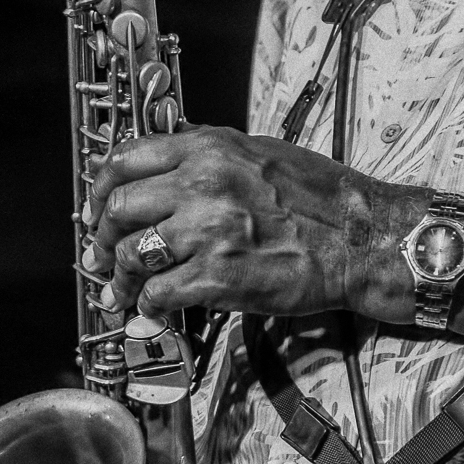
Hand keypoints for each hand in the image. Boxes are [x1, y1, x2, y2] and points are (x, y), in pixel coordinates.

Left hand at [84, 126, 426, 324]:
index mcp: (209, 149)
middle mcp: (201, 185)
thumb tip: (170, 155)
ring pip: (130, 256)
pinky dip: (148, 309)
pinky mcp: (218, 278)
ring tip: (122, 293)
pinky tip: (154, 313)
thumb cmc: (323, 198)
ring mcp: (208, 232)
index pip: (124, 159)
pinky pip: (157, 296)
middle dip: (102, 239)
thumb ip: (211, 154)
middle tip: (102, 258)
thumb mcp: (262, 152)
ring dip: (120, 280)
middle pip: (118, 209)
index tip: (99, 210)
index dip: (100, 189)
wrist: (364, 240)